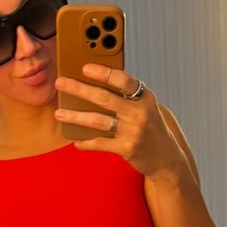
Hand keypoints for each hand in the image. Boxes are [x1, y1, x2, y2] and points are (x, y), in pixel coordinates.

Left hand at [54, 64, 182, 179]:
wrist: (167, 158)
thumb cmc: (152, 129)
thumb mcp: (146, 108)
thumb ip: (127, 97)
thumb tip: (96, 85)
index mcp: (144, 97)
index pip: (123, 80)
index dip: (103, 73)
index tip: (85, 68)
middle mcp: (139, 112)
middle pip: (104, 97)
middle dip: (79, 89)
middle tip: (61, 83)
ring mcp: (133, 131)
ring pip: (98, 120)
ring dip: (75, 116)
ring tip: (59, 113)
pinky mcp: (127, 148)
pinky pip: (100, 143)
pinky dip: (86, 142)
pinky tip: (76, 141)